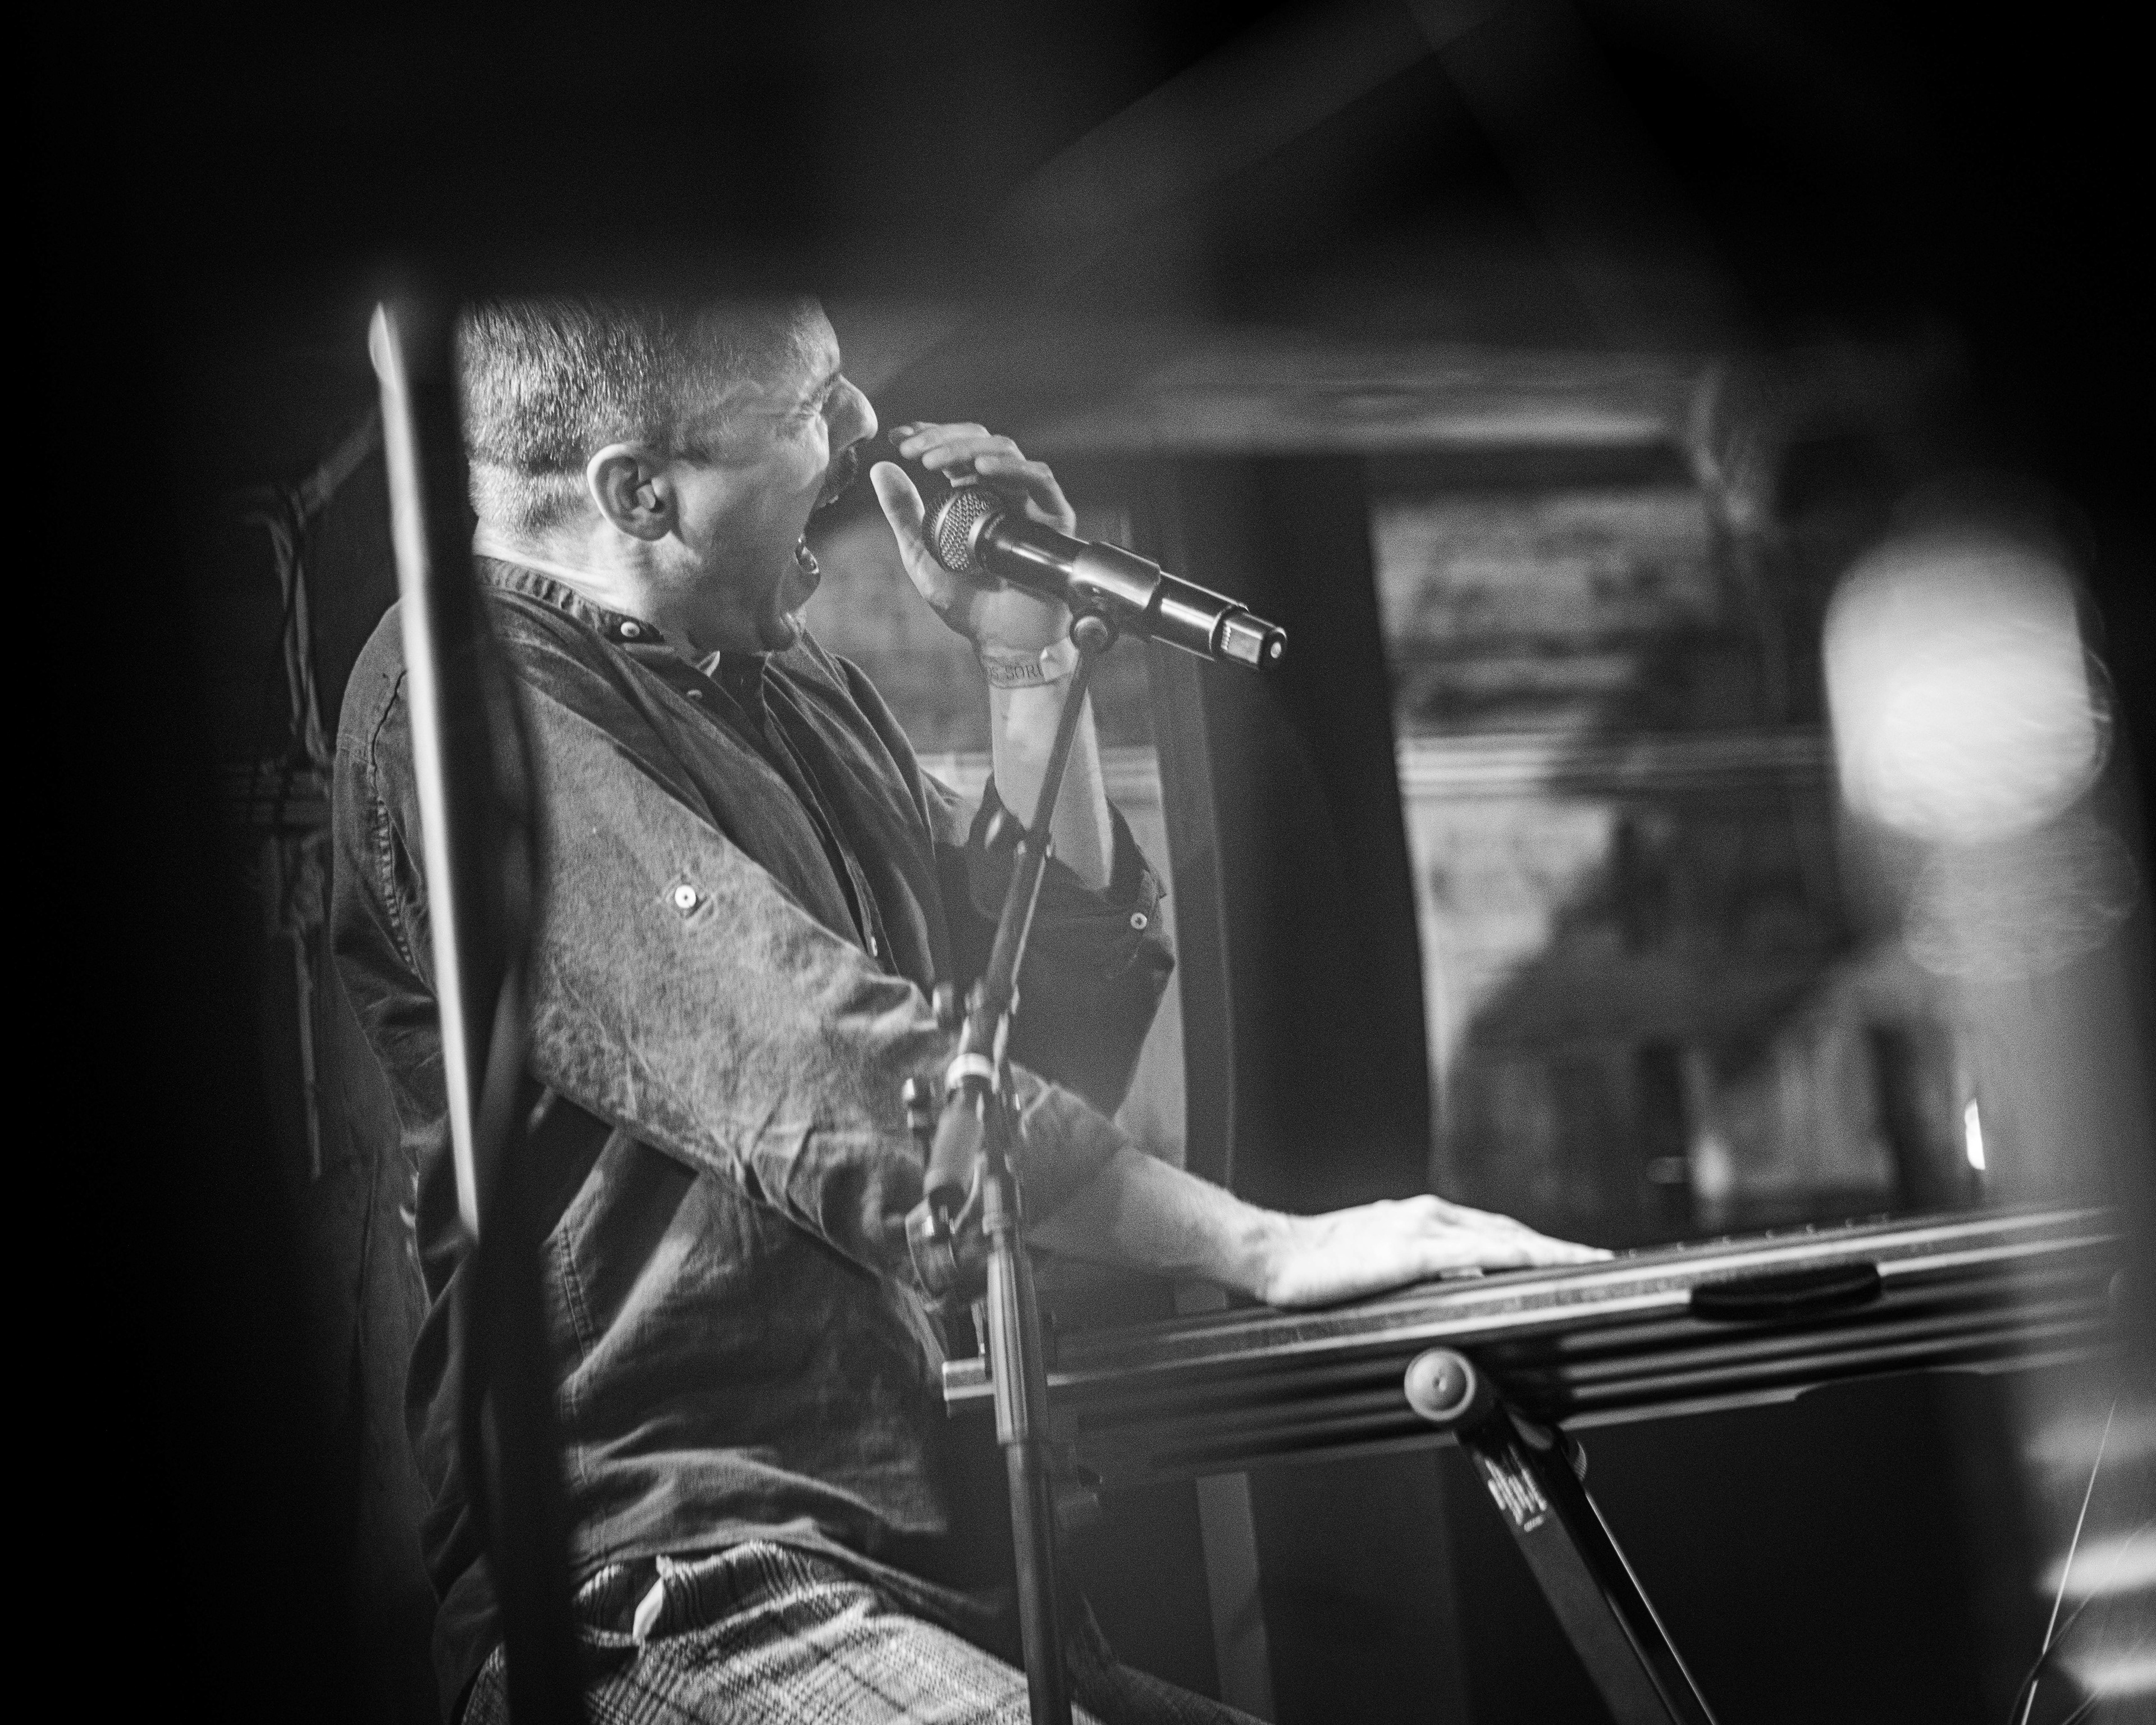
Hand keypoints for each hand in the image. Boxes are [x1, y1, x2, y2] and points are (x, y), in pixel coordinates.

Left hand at [870, 422, 1077, 653]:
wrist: (1002, 643)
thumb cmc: (968, 604)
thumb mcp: (923, 554)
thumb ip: (904, 514)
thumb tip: (880, 469)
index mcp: (976, 495)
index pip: (955, 450)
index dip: (929, 435)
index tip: (897, 437)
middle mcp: (1004, 492)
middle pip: (979, 443)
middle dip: (943, 438)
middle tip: (911, 450)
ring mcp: (1030, 503)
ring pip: (1006, 452)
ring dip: (967, 449)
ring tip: (933, 460)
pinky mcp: (1054, 518)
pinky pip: (1040, 480)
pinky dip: (1012, 468)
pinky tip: (982, 469)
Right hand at [1256, 1195, 1607, 1308]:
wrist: (1271, 1255)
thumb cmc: (1317, 1272)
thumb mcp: (1378, 1271)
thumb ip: (1418, 1279)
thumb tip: (1456, 1305)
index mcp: (1423, 1223)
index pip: (1497, 1234)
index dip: (1542, 1247)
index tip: (1580, 1260)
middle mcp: (1430, 1217)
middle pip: (1511, 1233)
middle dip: (1560, 1251)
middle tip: (1606, 1266)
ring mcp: (1422, 1229)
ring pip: (1504, 1238)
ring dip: (1552, 1251)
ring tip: (1592, 1266)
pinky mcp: (1409, 1249)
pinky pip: (1476, 1252)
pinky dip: (1515, 1254)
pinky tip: (1539, 1262)